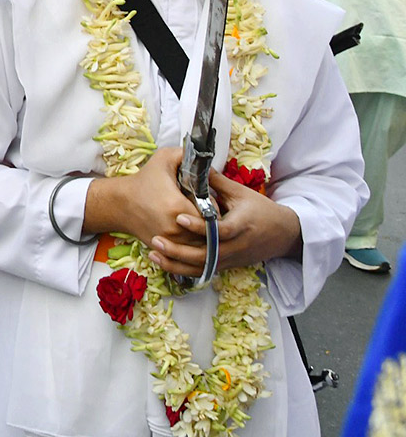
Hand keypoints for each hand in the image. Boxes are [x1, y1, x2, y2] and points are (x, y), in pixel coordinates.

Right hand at [84, 146, 203, 276]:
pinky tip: (188, 231)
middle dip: (210, 222)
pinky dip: (191, 244)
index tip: (207, 199)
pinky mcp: (166, 250)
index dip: (213, 206)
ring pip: (200, 245)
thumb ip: (187, 153)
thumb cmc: (144, 181)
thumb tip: (207, 157)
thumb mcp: (164, 158)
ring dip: (203, 235)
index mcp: (178, 207)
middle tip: (204, 210)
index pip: (212, 213)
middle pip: (208, 231)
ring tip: (198, 220)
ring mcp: (170, 243)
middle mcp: (176, 229)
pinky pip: (187, 252)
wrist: (120, 203)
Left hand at [151, 169, 301, 273]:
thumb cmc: (261, 210)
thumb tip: (195, 165)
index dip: (199, 227)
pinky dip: (182, 269)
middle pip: (205, 255)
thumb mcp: (241, 193)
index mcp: (241, 226)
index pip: (219, 231)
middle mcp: (235, 247)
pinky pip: (202, 271)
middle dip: (179, 251)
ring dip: (176, 263)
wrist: (283, 235)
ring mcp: (230, 259)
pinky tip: (163, 262)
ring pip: (201, 267)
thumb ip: (217, 182)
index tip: (179, 218)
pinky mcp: (225, 266)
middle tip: (156, 240)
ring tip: (153, 254)